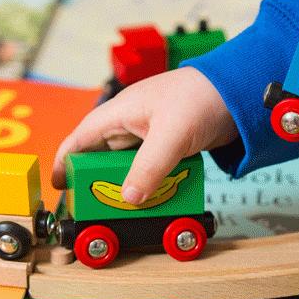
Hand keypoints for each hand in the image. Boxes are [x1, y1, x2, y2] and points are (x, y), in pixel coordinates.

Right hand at [52, 67, 237, 204]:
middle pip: (102, 157)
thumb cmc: (202, 97)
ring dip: (127, 185)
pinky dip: (149, 182)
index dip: (66, 162)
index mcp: (120, 112)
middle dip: (97, 181)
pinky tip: (153, 197)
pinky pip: (150, 168)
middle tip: (95, 206)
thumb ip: (149, 167)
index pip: (81, 139)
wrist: (239, 90)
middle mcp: (130, 123)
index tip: (58, 186)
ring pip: (127, 165)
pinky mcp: (169, 144)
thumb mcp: (171, 135)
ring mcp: (150, 134)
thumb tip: (129, 198)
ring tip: (125, 207)